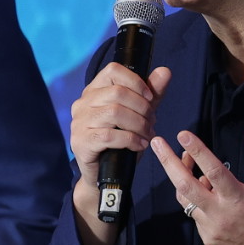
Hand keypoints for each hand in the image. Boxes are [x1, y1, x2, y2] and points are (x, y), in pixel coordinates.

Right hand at [67, 62, 172, 244]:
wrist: (105, 174)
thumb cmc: (121, 141)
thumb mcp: (140, 115)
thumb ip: (152, 94)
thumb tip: (165, 71)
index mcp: (95, 90)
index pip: (113, 70)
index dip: (136, 81)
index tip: (150, 98)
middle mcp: (83, 103)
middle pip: (118, 93)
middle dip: (142, 108)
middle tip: (152, 123)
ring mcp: (79, 122)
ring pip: (115, 112)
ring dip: (138, 124)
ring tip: (148, 134)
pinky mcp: (80, 142)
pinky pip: (109, 135)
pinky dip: (130, 139)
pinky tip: (140, 145)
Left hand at [150, 117, 243, 244]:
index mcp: (240, 200)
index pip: (213, 170)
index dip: (197, 151)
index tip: (182, 134)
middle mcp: (222, 216)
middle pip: (185, 186)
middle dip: (168, 162)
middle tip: (157, 143)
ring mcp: (212, 231)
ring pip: (187, 201)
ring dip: (184, 180)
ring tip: (189, 165)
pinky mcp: (209, 241)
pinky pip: (196, 216)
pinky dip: (197, 200)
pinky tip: (209, 193)